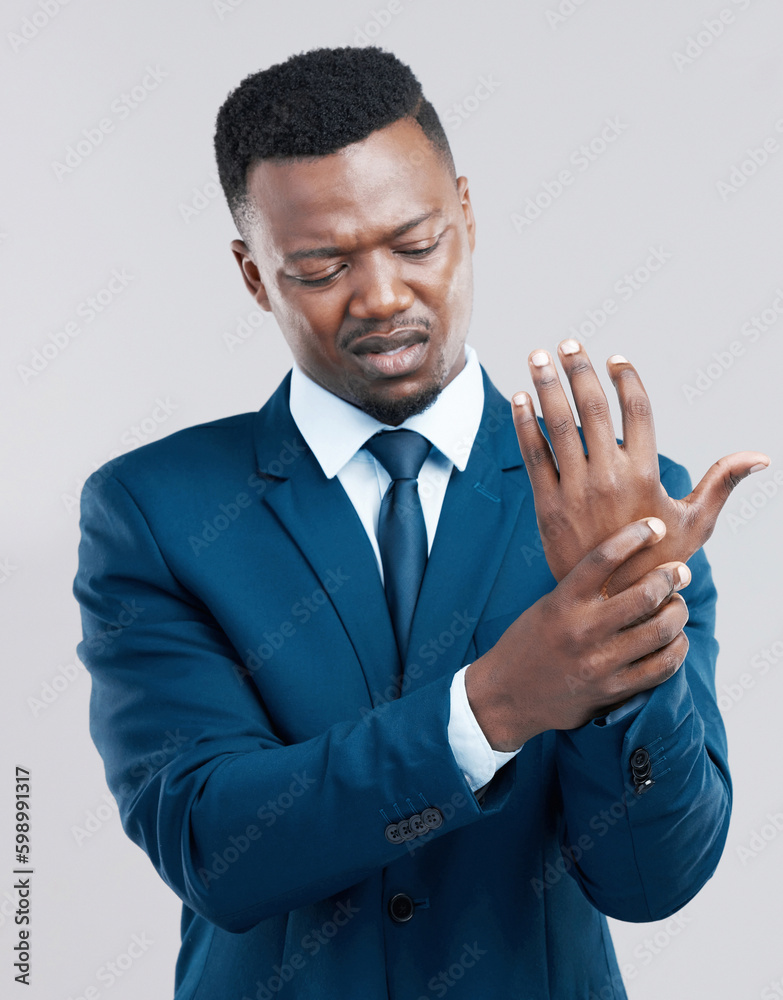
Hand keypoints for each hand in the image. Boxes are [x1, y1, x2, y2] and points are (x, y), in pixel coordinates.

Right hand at [465, 518, 690, 749]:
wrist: (508, 696)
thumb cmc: (529, 644)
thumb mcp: (548, 606)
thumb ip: (583, 589)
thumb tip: (629, 565)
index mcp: (563, 602)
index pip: (604, 557)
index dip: (636, 536)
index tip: (657, 527)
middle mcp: (582, 630)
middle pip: (645, 595)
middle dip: (671, 578)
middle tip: (680, 572)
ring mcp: (600, 663)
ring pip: (661, 631)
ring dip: (678, 613)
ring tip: (677, 606)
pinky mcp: (614, 690)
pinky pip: (662, 667)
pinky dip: (677, 648)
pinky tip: (676, 640)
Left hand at [511, 340, 769, 591]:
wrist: (612, 603)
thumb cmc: (659, 561)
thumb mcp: (696, 523)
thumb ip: (721, 482)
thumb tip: (761, 456)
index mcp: (645, 474)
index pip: (638, 411)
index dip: (626, 380)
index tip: (615, 358)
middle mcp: (608, 477)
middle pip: (593, 409)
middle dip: (579, 371)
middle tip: (568, 343)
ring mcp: (574, 491)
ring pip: (558, 426)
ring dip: (547, 386)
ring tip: (538, 355)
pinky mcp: (546, 506)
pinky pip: (533, 457)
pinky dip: (524, 426)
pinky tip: (519, 399)